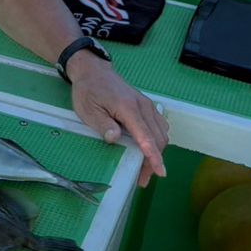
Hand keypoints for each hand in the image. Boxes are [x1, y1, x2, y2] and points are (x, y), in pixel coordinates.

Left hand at [68, 57, 168, 186]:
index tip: (159, 171)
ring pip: (161, 133)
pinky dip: (158, 140)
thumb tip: (115, 139)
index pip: (145, 136)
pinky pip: (159, 126)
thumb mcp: (88, 110)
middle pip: (157, 138)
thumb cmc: (89, 91)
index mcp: (128, 108)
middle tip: (143, 179)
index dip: (153, 156)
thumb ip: (103, 125)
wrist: (95, 71)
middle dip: (154, 160)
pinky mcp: (147, 106)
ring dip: (157, 152)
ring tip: (145, 170)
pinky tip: (149, 150)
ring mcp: (148, 106)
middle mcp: (143, 107)